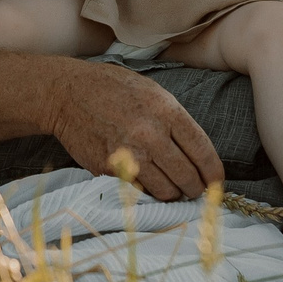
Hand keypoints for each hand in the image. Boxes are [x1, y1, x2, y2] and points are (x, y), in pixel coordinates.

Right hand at [45, 64, 225, 200]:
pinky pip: (139, 192)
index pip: (203, 152)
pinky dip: (146, 192)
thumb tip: (197, 154)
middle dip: (195, 188)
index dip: (214, 173)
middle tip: (192, 188)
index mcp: (167, 111)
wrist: (66, 93)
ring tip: (169, 186)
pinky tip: (145, 182)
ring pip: (166, 192)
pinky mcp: (110, 169)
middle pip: (188, 178)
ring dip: (171, 193)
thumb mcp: (153, 93)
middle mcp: (151, 135)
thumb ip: (176, 120)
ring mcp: (129, 155)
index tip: (216, 182)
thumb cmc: (113, 88)